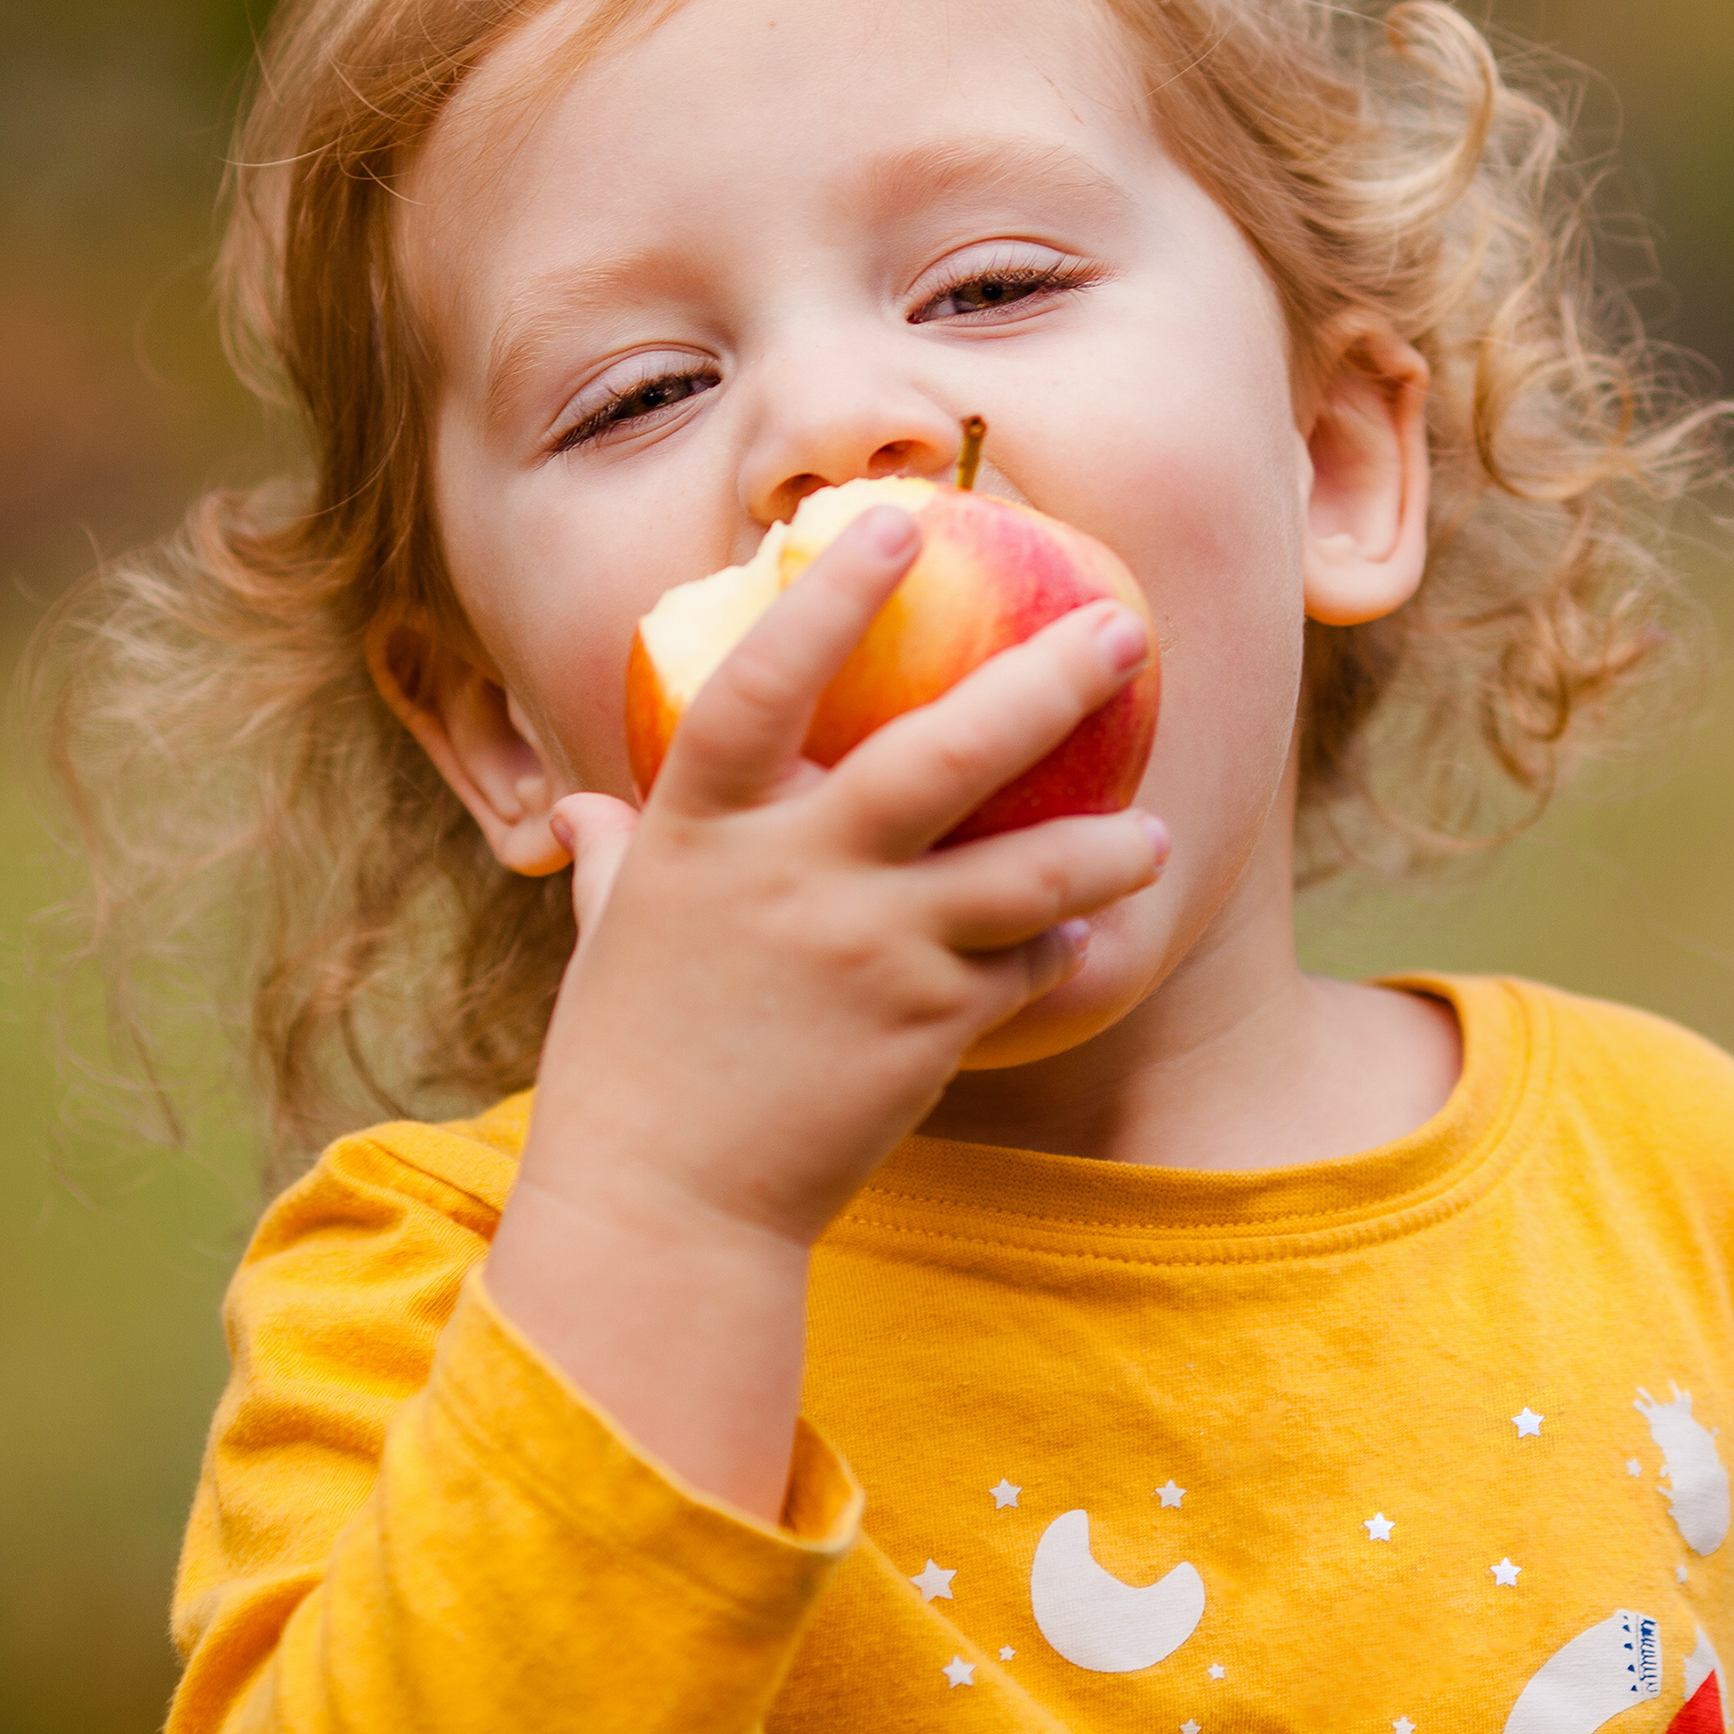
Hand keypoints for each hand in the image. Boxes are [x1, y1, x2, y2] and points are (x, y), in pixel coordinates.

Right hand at [481, 503, 1164, 1514]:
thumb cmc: (627, 1066)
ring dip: (1105, 846)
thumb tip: (580, 813)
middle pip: (941, 753)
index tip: (894, 523)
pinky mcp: (930, 1027)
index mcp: (703, 835)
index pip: (762, 684)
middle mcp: (795, 878)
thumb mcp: (609, 942)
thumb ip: (616, 861)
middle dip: (1045, 679)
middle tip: (1124, 628)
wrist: (667, 1210)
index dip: (829, 598)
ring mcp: (871, 953)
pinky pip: (1022, 969)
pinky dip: (1058, 954)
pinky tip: (1086, 944)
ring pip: (1026, 873)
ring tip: (1154, 833)